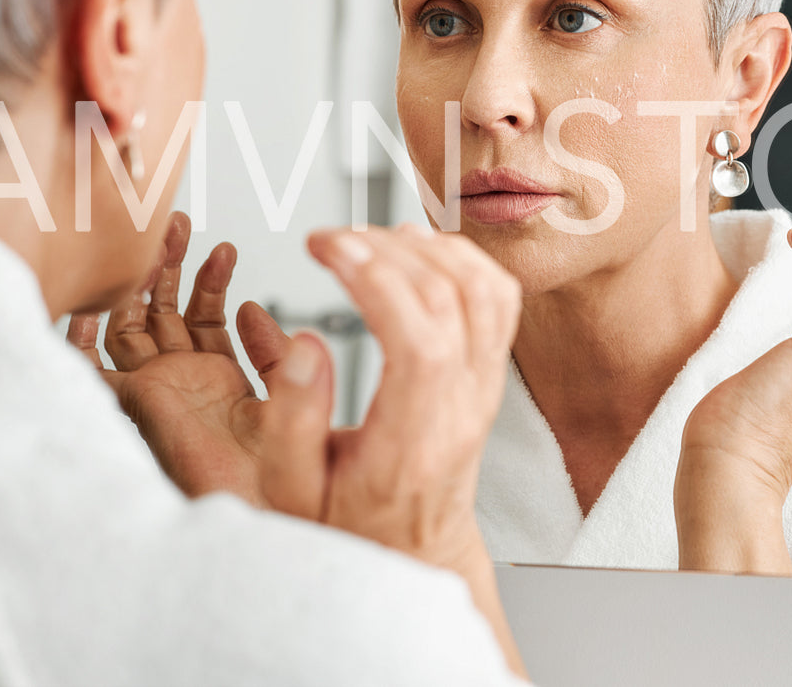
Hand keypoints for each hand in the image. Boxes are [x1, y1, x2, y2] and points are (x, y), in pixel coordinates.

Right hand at [69, 216, 525, 673]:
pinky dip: (464, 259)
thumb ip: (292, 420)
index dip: (377, 282)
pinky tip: (419, 250)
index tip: (326, 249)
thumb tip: (308, 344)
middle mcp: (463, 409)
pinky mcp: (490, 374)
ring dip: (428, 248)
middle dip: (387, 250)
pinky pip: (499, 299)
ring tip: (371, 238)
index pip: (421, 342)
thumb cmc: (348, 525)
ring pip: (485, 291)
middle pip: (451, 302)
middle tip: (333, 238)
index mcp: (415, 441)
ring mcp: (485, 389)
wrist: (410, 552)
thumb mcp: (292, 490)